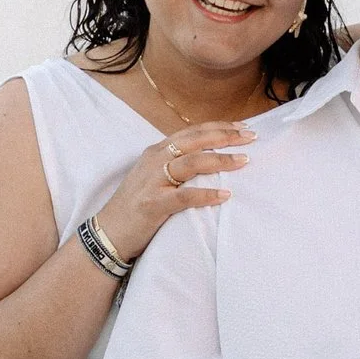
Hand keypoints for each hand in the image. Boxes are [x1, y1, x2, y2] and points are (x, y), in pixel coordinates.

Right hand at [93, 121, 252, 269]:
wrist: (108, 232)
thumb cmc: (136, 205)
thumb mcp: (154, 176)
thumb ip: (176, 165)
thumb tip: (210, 160)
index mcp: (157, 151)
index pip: (192, 131)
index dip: (219, 126)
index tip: (242, 127)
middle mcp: (155, 160)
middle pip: (195, 140)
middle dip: (225, 136)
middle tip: (251, 137)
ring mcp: (153, 181)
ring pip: (192, 163)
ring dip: (221, 160)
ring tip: (244, 161)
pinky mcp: (153, 204)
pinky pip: (185, 196)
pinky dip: (206, 194)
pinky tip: (225, 195)